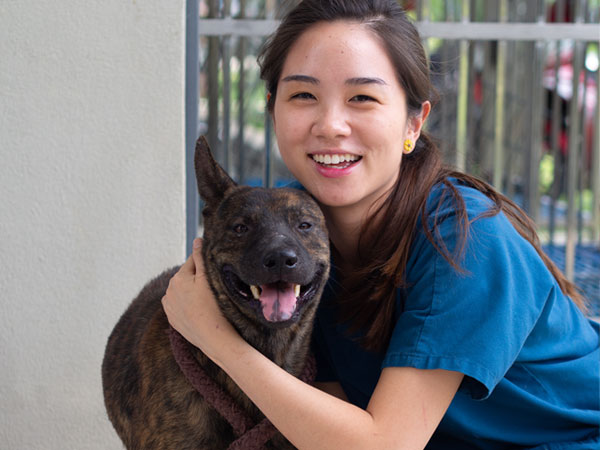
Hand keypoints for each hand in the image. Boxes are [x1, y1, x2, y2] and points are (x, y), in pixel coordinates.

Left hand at [161, 238, 241, 363]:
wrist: (214, 339)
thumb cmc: (214, 308)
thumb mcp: (208, 279)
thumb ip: (201, 257)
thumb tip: (197, 239)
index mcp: (177, 278)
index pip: (194, 262)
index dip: (207, 266)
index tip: (216, 273)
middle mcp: (169, 291)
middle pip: (188, 277)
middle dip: (199, 279)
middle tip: (215, 288)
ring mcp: (169, 306)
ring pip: (184, 291)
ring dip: (193, 292)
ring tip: (208, 301)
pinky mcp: (173, 319)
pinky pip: (182, 306)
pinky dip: (189, 305)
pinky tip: (200, 311)